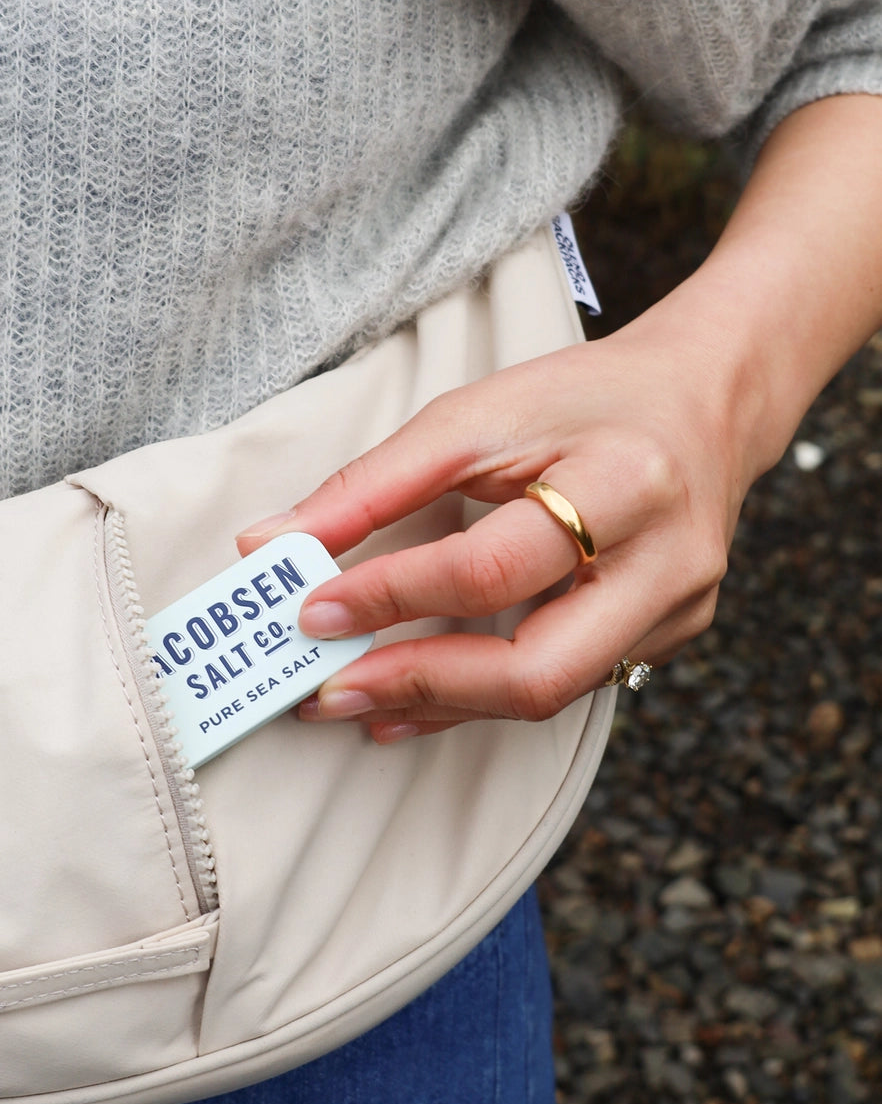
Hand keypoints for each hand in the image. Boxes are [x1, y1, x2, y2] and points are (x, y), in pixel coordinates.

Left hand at [236, 316, 752, 742]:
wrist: (704, 401)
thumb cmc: (584, 399)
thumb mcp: (478, 413)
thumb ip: (374, 483)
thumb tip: (269, 545)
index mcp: (625, 480)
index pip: (494, 565)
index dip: (395, 595)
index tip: (310, 608)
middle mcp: (668, 561)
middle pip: (540, 669)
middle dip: (423, 686)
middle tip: (329, 692)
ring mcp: (678, 611)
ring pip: (552, 694)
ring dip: (443, 704)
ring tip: (357, 700)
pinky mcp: (673, 637)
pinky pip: (570, 685)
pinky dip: (485, 696)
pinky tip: (422, 695)